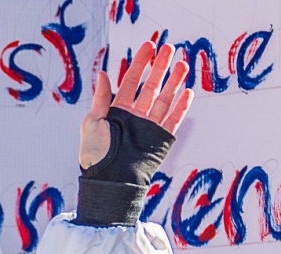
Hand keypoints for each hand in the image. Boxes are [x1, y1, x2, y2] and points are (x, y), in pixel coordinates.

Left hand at [79, 41, 193, 168]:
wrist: (108, 180)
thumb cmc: (95, 154)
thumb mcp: (92, 122)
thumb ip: (101, 98)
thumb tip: (104, 74)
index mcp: (118, 111)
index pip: (131, 81)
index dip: (140, 63)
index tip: (150, 46)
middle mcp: (135, 116)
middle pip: (151, 86)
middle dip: (161, 67)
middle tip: (171, 48)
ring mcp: (149, 127)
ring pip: (165, 99)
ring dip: (175, 82)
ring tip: (184, 64)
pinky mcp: (160, 139)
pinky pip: (173, 120)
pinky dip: (181, 107)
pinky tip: (187, 92)